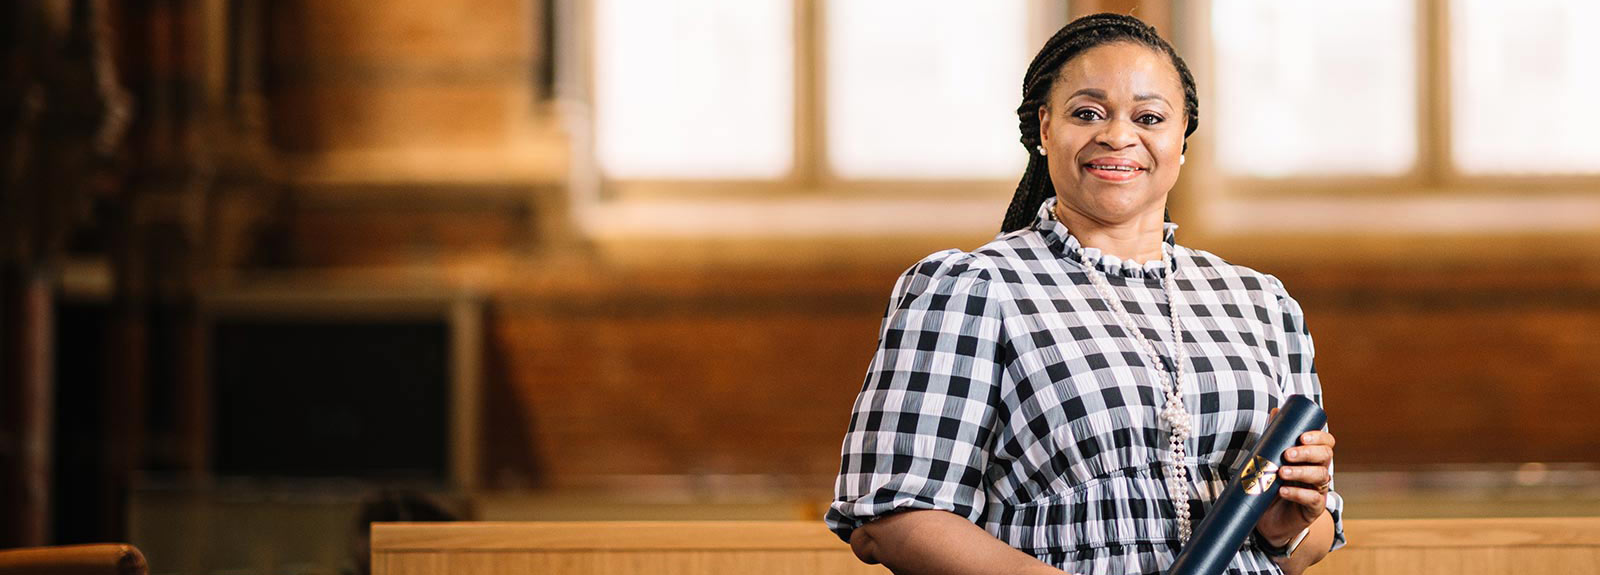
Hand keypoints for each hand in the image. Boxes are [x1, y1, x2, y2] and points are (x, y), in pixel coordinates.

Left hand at [1253, 410, 1335, 545]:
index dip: (1318, 437)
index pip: (1326, 442)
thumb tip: (1276, 410)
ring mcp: (1318, 490)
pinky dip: (1298, 493)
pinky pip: (1313, 499)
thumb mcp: (1271, 459)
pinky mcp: (1313, 508)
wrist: (1267, 518)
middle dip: (1307, 453)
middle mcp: (1319, 471)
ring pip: (1320, 476)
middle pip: (1325, 456)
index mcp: (1312, 457)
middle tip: (1287, 454)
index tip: (1301, 437)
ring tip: (1282, 472)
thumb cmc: (1271, 484)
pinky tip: (1283, 491)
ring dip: (1301, 472)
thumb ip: (1275, 437)